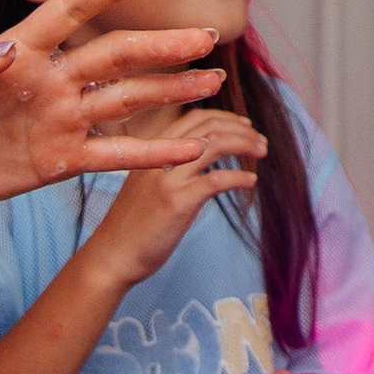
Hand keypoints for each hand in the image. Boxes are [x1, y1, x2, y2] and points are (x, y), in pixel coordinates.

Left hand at [0, 0, 224, 215]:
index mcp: (18, 53)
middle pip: (114, 57)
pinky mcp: (59, 159)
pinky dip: (151, 153)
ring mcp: (59, 119)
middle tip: (205, 36)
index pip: (71, 11)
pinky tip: (190, 149)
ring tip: (211, 80)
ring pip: (125, 99)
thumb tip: (1, 50)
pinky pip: (113, 154)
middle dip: (159, 46)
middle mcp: (49, 80)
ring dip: (168, 89)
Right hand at [87, 107, 264, 288]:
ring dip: (245, 145)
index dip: (224, 117)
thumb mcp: (149, 182)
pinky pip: (217, 180)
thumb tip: (209, 153)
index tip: (245, 124)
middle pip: (209, 126)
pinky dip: (239, 177)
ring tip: (262, 153)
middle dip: (241, 128)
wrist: (111, 256)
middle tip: (261, 140)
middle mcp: (160, 157)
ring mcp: (168, 178)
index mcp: (153, 150)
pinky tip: (250, 182)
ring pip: (216, 145)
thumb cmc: (132, 224)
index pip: (194, 117)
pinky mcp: (178, 202)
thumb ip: (173, 164)